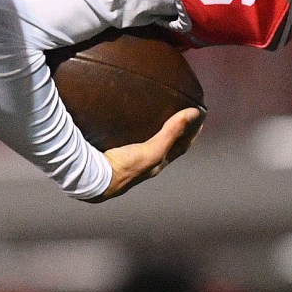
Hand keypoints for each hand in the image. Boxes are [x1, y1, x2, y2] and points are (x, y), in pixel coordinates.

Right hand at [85, 106, 202, 202]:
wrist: (93, 178)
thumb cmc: (125, 168)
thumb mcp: (153, 150)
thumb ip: (171, 132)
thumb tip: (194, 113)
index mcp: (157, 164)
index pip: (181, 146)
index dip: (191, 132)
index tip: (199, 116)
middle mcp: (145, 165)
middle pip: (166, 146)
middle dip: (175, 132)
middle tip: (180, 114)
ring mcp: (129, 161)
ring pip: (149, 144)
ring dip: (156, 133)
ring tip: (155, 117)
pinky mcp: (114, 155)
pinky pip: (131, 140)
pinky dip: (136, 131)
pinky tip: (127, 123)